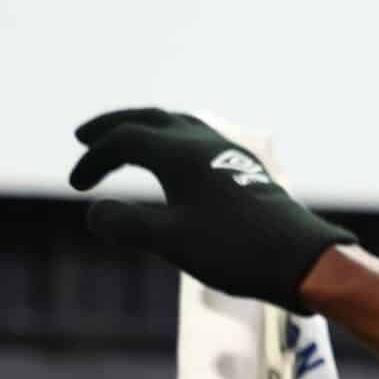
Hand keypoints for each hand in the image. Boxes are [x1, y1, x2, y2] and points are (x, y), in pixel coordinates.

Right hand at [67, 107, 354, 311]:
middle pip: (151, 119)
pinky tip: (176, 161)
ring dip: (146, 129)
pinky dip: (173, 141)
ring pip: (179, 126)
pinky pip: (200, 140)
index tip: (77, 186)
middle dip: (115, 125)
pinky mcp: (245, 171)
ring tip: (125, 141)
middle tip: (84, 135)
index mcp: (182, 154)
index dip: (95, 158)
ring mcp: (229, 155)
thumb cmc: (235, 250)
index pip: (126, 140)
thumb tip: (92, 213)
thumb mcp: (172, 241)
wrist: (301, 259)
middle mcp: (205, 144)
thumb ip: (127, 225)